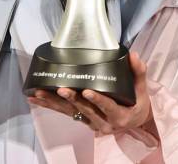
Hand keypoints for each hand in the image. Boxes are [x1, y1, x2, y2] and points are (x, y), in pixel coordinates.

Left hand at [27, 51, 154, 135]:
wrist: (134, 121)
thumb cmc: (137, 104)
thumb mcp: (141, 91)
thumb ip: (138, 73)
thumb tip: (135, 55)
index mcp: (119, 115)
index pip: (107, 107)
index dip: (98, 100)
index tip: (87, 91)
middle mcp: (103, 122)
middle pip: (85, 110)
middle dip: (72, 100)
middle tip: (61, 89)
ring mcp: (91, 122)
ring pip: (71, 112)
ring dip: (54, 103)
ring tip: (40, 94)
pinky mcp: (82, 119)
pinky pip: (64, 112)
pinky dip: (49, 105)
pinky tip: (36, 98)